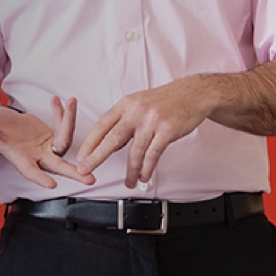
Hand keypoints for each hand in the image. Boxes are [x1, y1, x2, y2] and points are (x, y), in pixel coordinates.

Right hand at [0, 97, 91, 189]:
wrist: (1, 121)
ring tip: (71, 103)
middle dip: (74, 173)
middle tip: (90, 180)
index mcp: (21, 159)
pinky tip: (60, 100)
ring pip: (65, 140)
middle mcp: (37, 156)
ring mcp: (47, 147)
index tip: (52, 184)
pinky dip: (63, 114)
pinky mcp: (53, 137)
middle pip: (58, 166)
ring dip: (70, 122)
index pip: (31, 171)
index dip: (40, 178)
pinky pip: (63, 126)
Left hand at [76, 79, 215, 187]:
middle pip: (112, 139)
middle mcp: (136, 112)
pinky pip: (153, 154)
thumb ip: (124, 121)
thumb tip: (110, 143)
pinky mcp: (167, 130)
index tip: (82, 156)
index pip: (101, 125)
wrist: (193, 93)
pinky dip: (147, 168)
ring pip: (135, 151)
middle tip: (86, 170)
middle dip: (97, 157)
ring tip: (128, 182)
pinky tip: (144, 176)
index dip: (90, 142)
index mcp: (125, 104)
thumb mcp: (138, 103)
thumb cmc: (165, 101)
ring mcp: (151, 121)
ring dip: (130, 170)